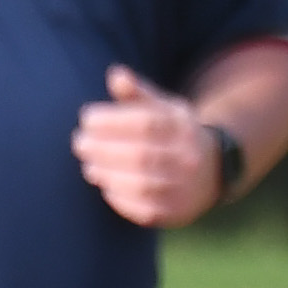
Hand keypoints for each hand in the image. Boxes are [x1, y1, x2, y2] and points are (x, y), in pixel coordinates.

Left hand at [71, 64, 220, 228]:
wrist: (208, 172)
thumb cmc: (171, 134)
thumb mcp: (162, 108)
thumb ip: (137, 93)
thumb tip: (116, 75)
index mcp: (184, 126)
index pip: (147, 123)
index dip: (112, 120)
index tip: (86, 117)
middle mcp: (188, 157)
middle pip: (141, 156)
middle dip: (103, 149)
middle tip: (79, 143)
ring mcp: (183, 187)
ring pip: (141, 184)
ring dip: (107, 174)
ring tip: (88, 165)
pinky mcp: (174, 212)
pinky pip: (142, 209)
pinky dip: (117, 197)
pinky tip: (103, 183)